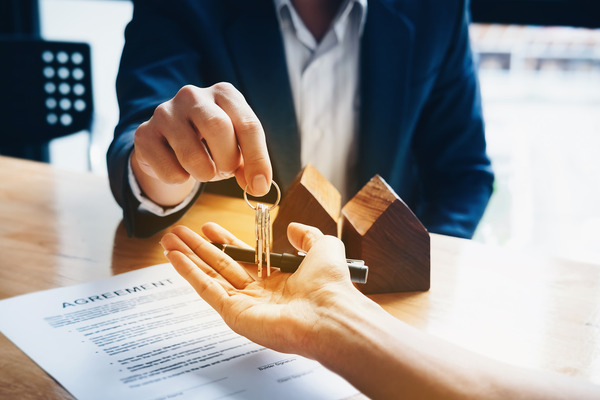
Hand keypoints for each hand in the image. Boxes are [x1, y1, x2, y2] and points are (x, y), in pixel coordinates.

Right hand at [132, 83, 271, 205]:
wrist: (168, 144)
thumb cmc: (210, 144)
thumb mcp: (236, 148)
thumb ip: (249, 165)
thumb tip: (258, 186)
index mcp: (224, 93)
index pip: (248, 124)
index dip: (257, 159)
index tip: (259, 186)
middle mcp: (193, 96)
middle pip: (219, 129)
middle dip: (227, 161)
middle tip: (225, 172)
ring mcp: (165, 112)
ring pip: (192, 154)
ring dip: (204, 174)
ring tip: (204, 170)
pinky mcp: (145, 134)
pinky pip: (170, 170)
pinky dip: (181, 179)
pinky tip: (180, 168)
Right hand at [160, 222, 356, 357]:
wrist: (329, 313)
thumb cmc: (330, 284)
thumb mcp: (323, 246)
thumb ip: (307, 235)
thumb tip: (293, 227)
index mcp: (277, 279)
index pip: (243, 257)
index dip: (225, 241)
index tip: (209, 227)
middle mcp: (259, 293)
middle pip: (221, 265)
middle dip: (198, 248)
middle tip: (178, 232)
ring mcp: (244, 304)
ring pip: (209, 276)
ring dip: (187, 258)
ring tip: (168, 241)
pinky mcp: (234, 314)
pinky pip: (207, 290)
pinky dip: (189, 273)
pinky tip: (175, 258)